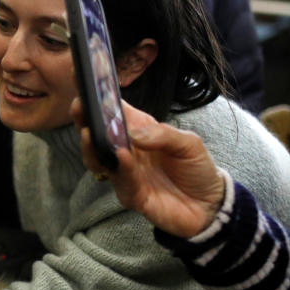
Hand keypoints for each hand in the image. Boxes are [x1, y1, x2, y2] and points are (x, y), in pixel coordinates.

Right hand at [71, 98, 224, 236]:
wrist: (210, 206)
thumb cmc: (196, 169)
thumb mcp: (189, 143)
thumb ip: (164, 134)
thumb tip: (134, 132)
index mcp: (138, 131)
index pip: (113, 111)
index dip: (98, 97)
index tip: (86, 83)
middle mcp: (126, 151)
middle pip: (95, 134)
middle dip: (83, 120)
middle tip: (79, 107)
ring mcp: (124, 173)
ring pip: (97, 159)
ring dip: (92, 146)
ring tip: (91, 133)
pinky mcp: (131, 195)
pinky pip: (121, 181)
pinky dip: (121, 168)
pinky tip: (123, 157)